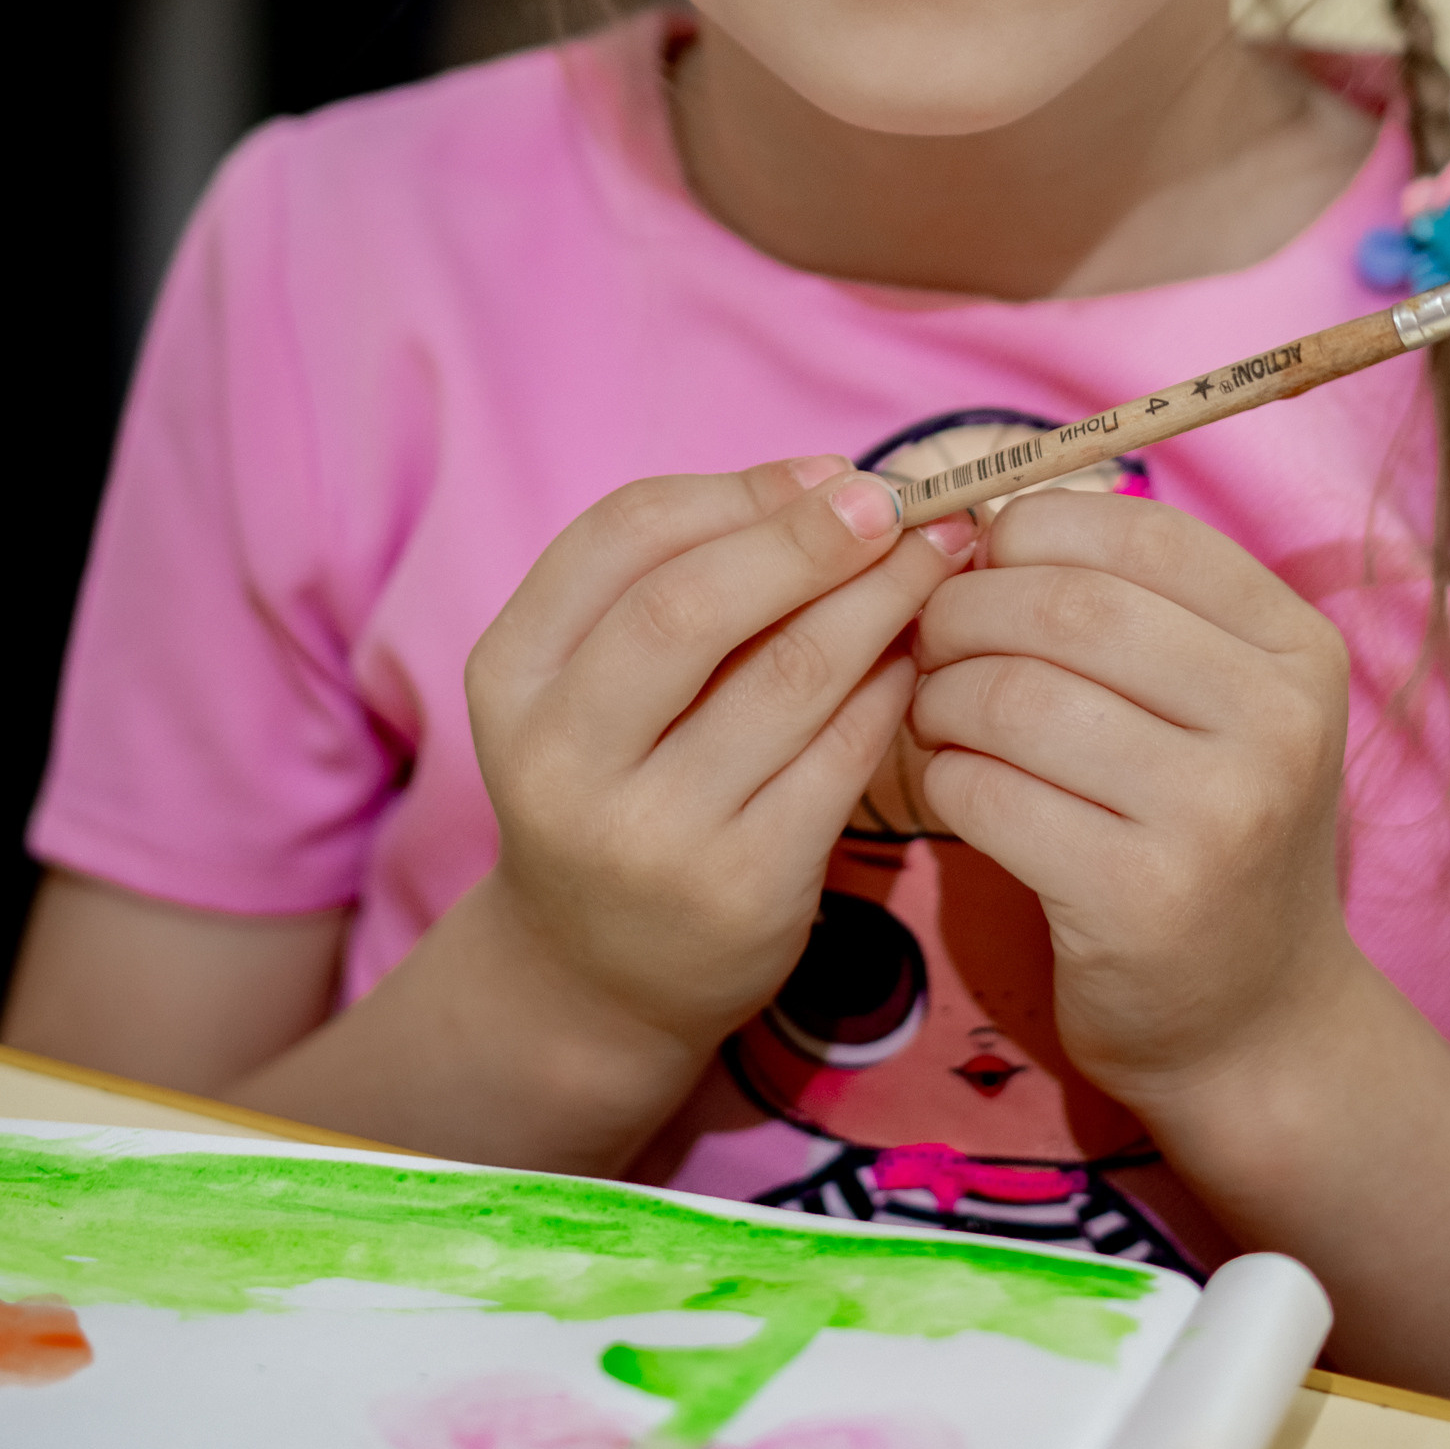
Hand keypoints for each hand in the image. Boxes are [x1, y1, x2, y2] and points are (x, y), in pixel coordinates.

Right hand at [465, 458, 971, 1114]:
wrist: (598, 977)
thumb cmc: (617, 780)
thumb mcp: (593, 678)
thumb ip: (685, 573)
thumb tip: (831, 480)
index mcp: (512, 675)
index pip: (624, 536)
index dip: (739, 490)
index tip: (831, 472)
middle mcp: (564, 757)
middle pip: (693, 604)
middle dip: (811, 537)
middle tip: (899, 502)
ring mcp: (652, 834)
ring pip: (787, 675)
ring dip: (879, 598)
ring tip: (937, 558)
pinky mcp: (744, 888)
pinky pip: (840, 754)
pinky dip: (891, 683)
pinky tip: (918, 651)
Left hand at [907, 489, 1353, 1117]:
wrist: (1255, 1025)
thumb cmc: (1204, 832)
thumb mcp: (1216, 704)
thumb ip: (1131, 604)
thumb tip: (987, 515)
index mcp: (1295, 647)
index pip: (1139, 531)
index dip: (1031, 530)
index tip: (982, 562)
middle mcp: (1276, 722)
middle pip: (1067, 607)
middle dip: (965, 611)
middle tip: (930, 641)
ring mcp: (1216, 815)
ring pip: (1015, 697)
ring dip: (941, 697)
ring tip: (939, 715)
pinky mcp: (1138, 898)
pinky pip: (988, 792)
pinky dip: (944, 776)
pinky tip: (958, 786)